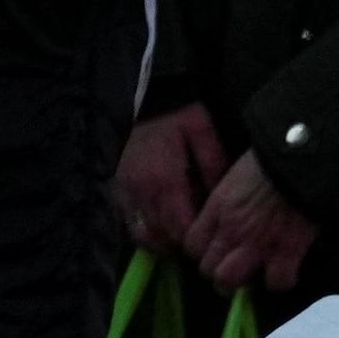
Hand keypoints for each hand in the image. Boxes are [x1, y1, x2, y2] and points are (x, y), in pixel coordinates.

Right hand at [112, 107, 229, 256]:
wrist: (145, 93)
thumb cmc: (177, 113)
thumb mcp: (203, 134)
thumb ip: (214, 167)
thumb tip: (221, 199)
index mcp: (166, 182)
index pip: (180, 229)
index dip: (194, 241)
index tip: (207, 239)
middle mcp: (142, 191)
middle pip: (158, 237)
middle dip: (177, 244)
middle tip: (195, 238)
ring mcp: (126, 189)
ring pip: (139, 232)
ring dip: (158, 238)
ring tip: (174, 234)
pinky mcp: (117, 183)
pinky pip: (127, 218)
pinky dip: (142, 225)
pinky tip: (157, 219)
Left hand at [183, 148, 323, 296]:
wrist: (301, 160)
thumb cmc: (268, 161)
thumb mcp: (235, 177)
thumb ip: (226, 201)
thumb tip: (226, 214)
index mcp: (217, 209)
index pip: (191, 246)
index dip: (202, 253)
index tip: (213, 252)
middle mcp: (230, 231)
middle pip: (207, 269)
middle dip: (217, 274)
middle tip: (232, 270)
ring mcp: (257, 244)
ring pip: (230, 281)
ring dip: (241, 283)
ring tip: (252, 277)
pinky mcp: (287, 251)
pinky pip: (277, 282)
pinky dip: (281, 281)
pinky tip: (284, 272)